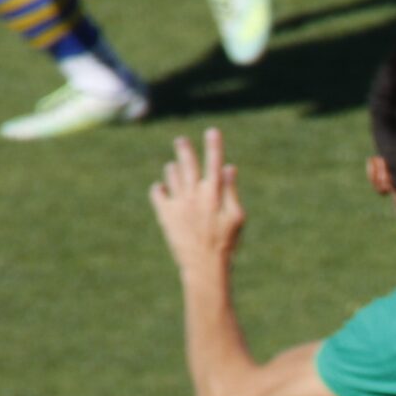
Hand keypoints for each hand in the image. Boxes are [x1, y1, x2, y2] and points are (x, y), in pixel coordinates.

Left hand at [150, 130, 246, 277]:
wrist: (203, 265)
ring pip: (172, 175)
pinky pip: (158, 193)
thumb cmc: (226, 242)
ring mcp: (178, 203)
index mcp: (214, 194)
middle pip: (188, 164)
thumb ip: (231, 191)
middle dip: (184, 150)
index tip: (212, 131)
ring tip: (174, 167)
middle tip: (180, 140)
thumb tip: (228, 168)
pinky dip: (160, 188)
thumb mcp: (237, 217)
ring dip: (174, 169)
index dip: (214, 146)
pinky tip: (163, 189)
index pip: (214, 163)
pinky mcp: (165, 214)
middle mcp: (194, 194)